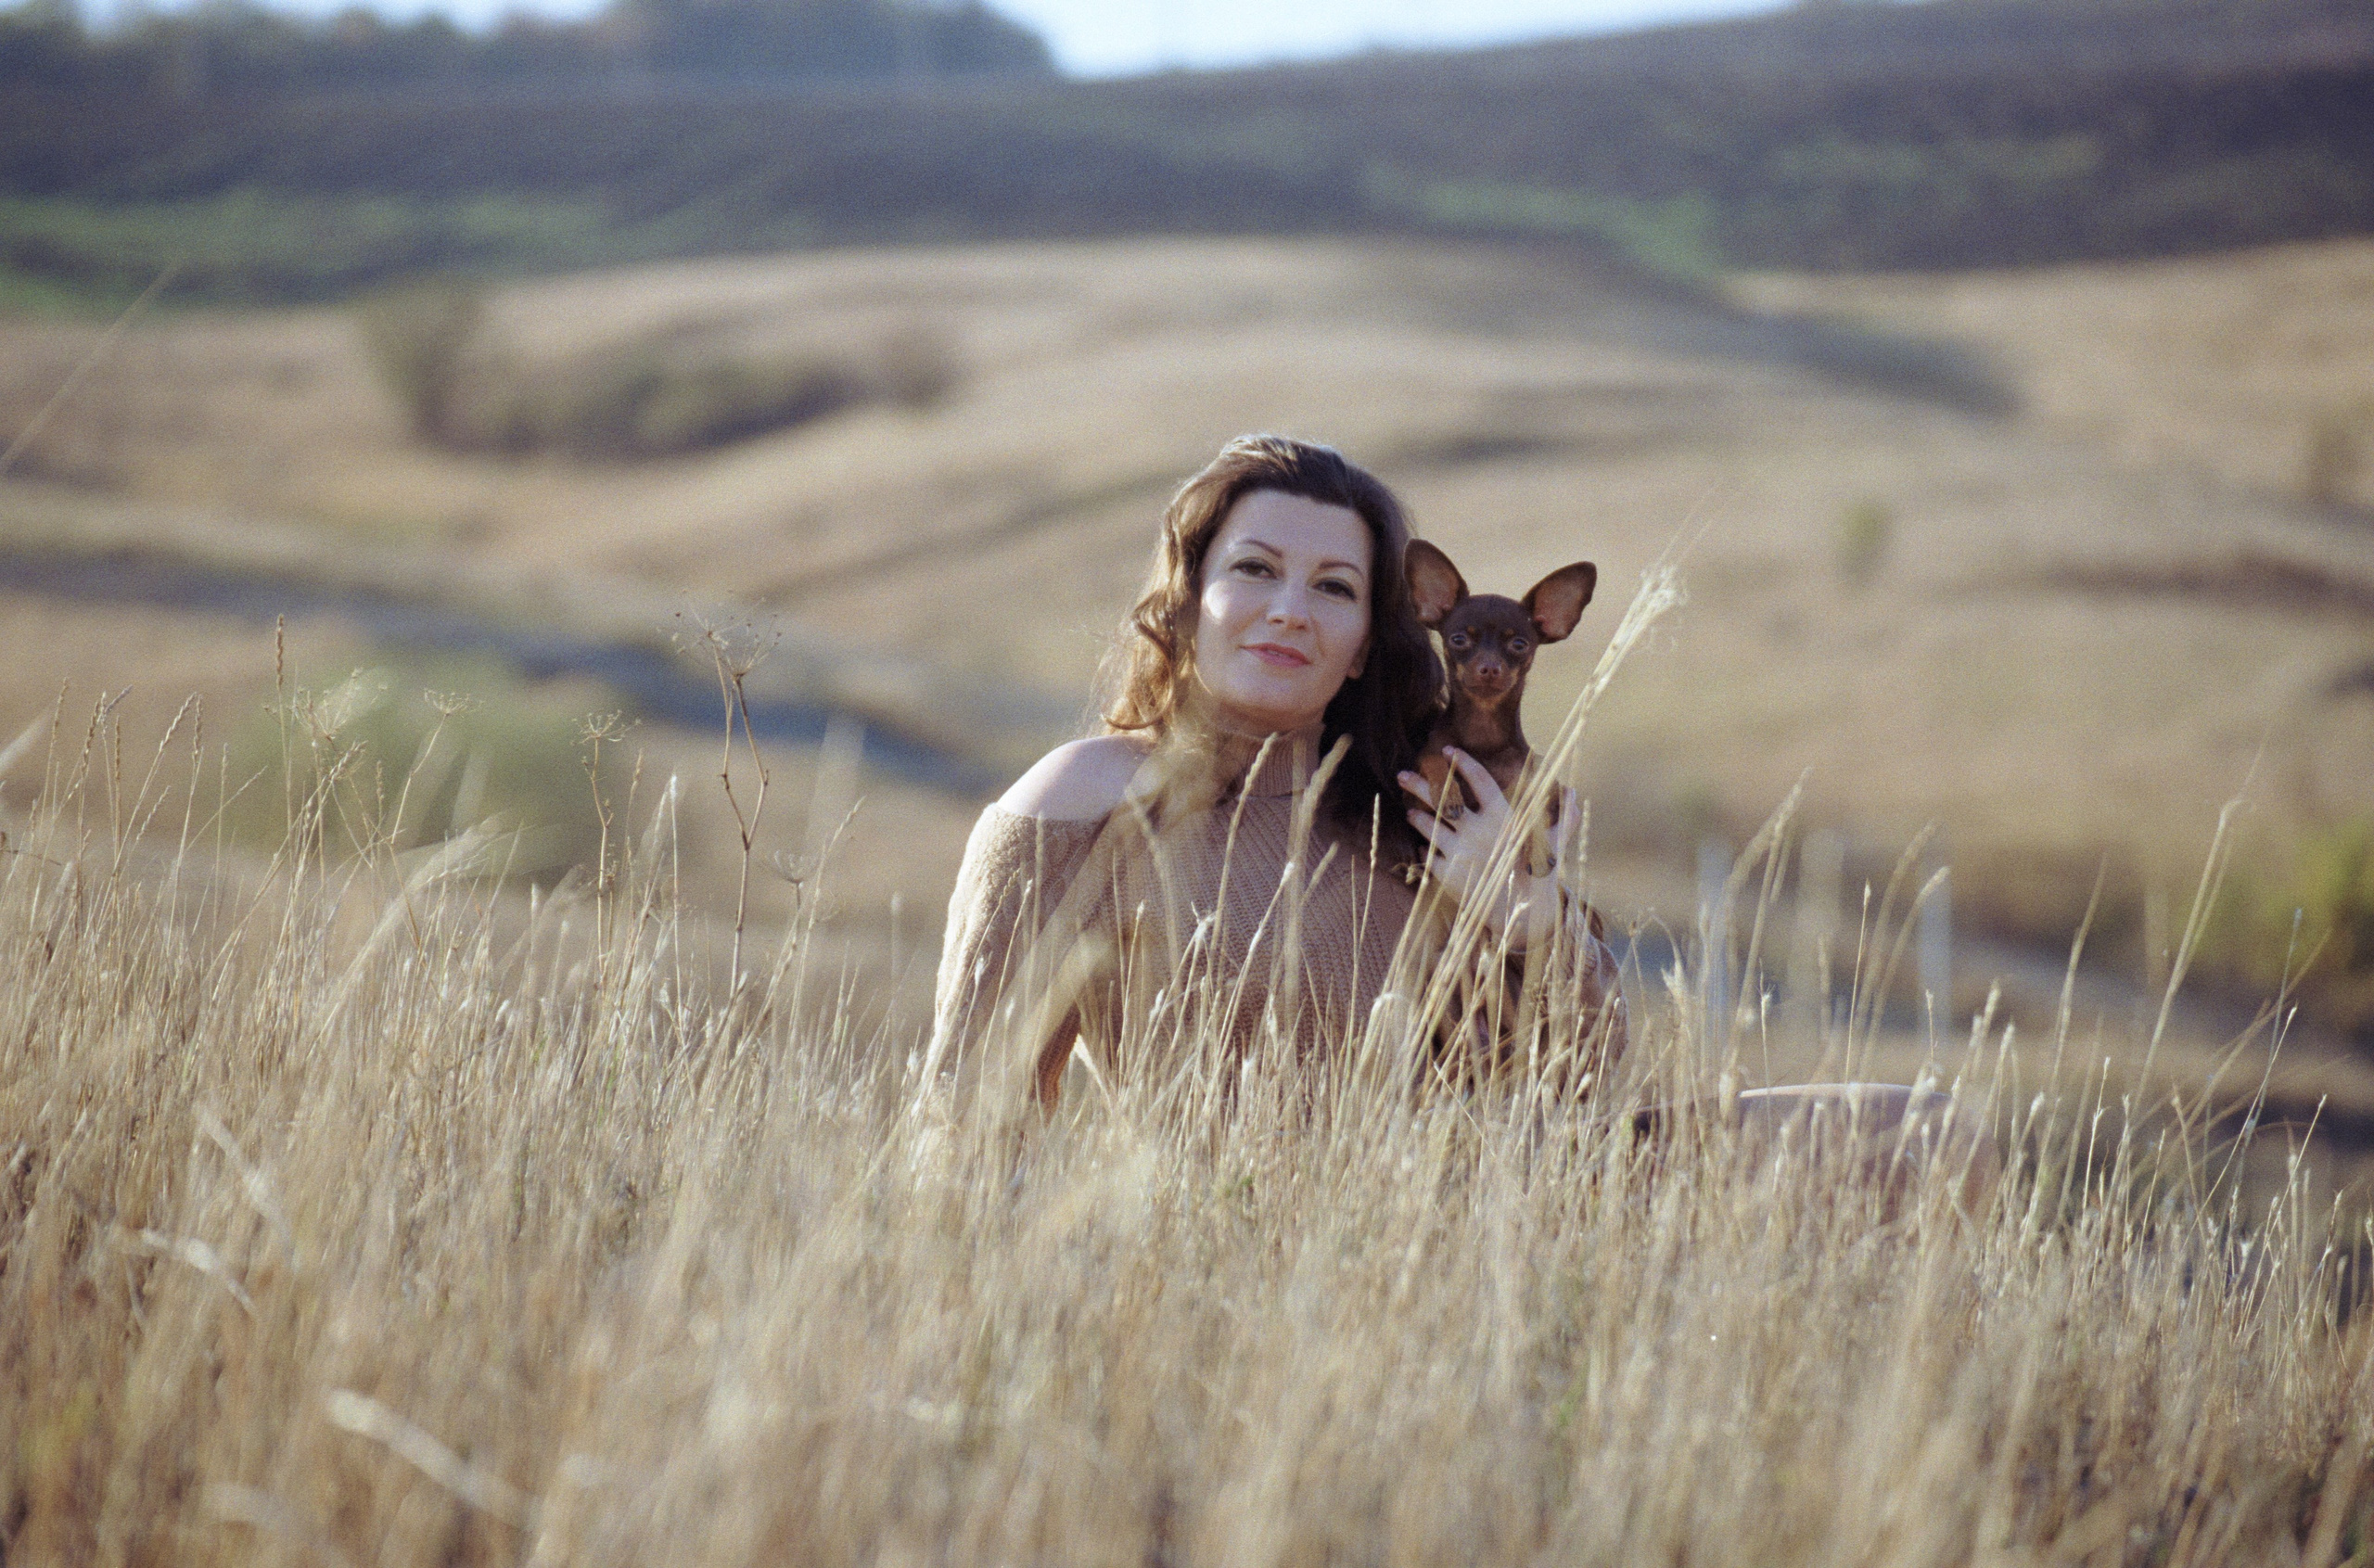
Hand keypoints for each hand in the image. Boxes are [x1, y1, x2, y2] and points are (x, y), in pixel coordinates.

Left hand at [1397, 750, 1552, 940]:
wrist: (1523, 915)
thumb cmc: (1540, 874)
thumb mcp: (1556, 843)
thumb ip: (1564, 816)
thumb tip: (1574, 792)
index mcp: (1502, 817)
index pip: (1478, 780)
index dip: (1462, 762)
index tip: (1448, 751)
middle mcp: (1477, 831)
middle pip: (1442, 799)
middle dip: (1419, 784)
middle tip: (1402, 774)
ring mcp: (1459, 852)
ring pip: (1428, 825)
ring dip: (1417, 816)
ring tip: (1412, 811)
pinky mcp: (1447, 873)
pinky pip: (1428, 854)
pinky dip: (1424, 848)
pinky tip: (1423, 845)